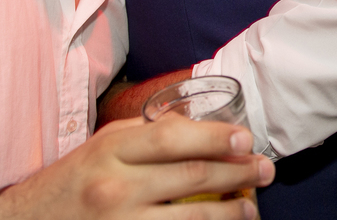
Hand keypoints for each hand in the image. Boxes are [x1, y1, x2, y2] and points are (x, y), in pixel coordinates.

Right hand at [0, 118, 273, 219]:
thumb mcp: (100, 145)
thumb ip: (144, 133)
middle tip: (265, 170)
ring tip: (251, 207)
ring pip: (192, 217)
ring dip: (231, 213)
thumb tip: (198, 125)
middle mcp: (116, 187)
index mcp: (111, 150)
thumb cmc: (71, 182)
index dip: (216, 138)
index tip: (246, 140)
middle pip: (192, 176)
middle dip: (238, 173)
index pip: (173, 138)